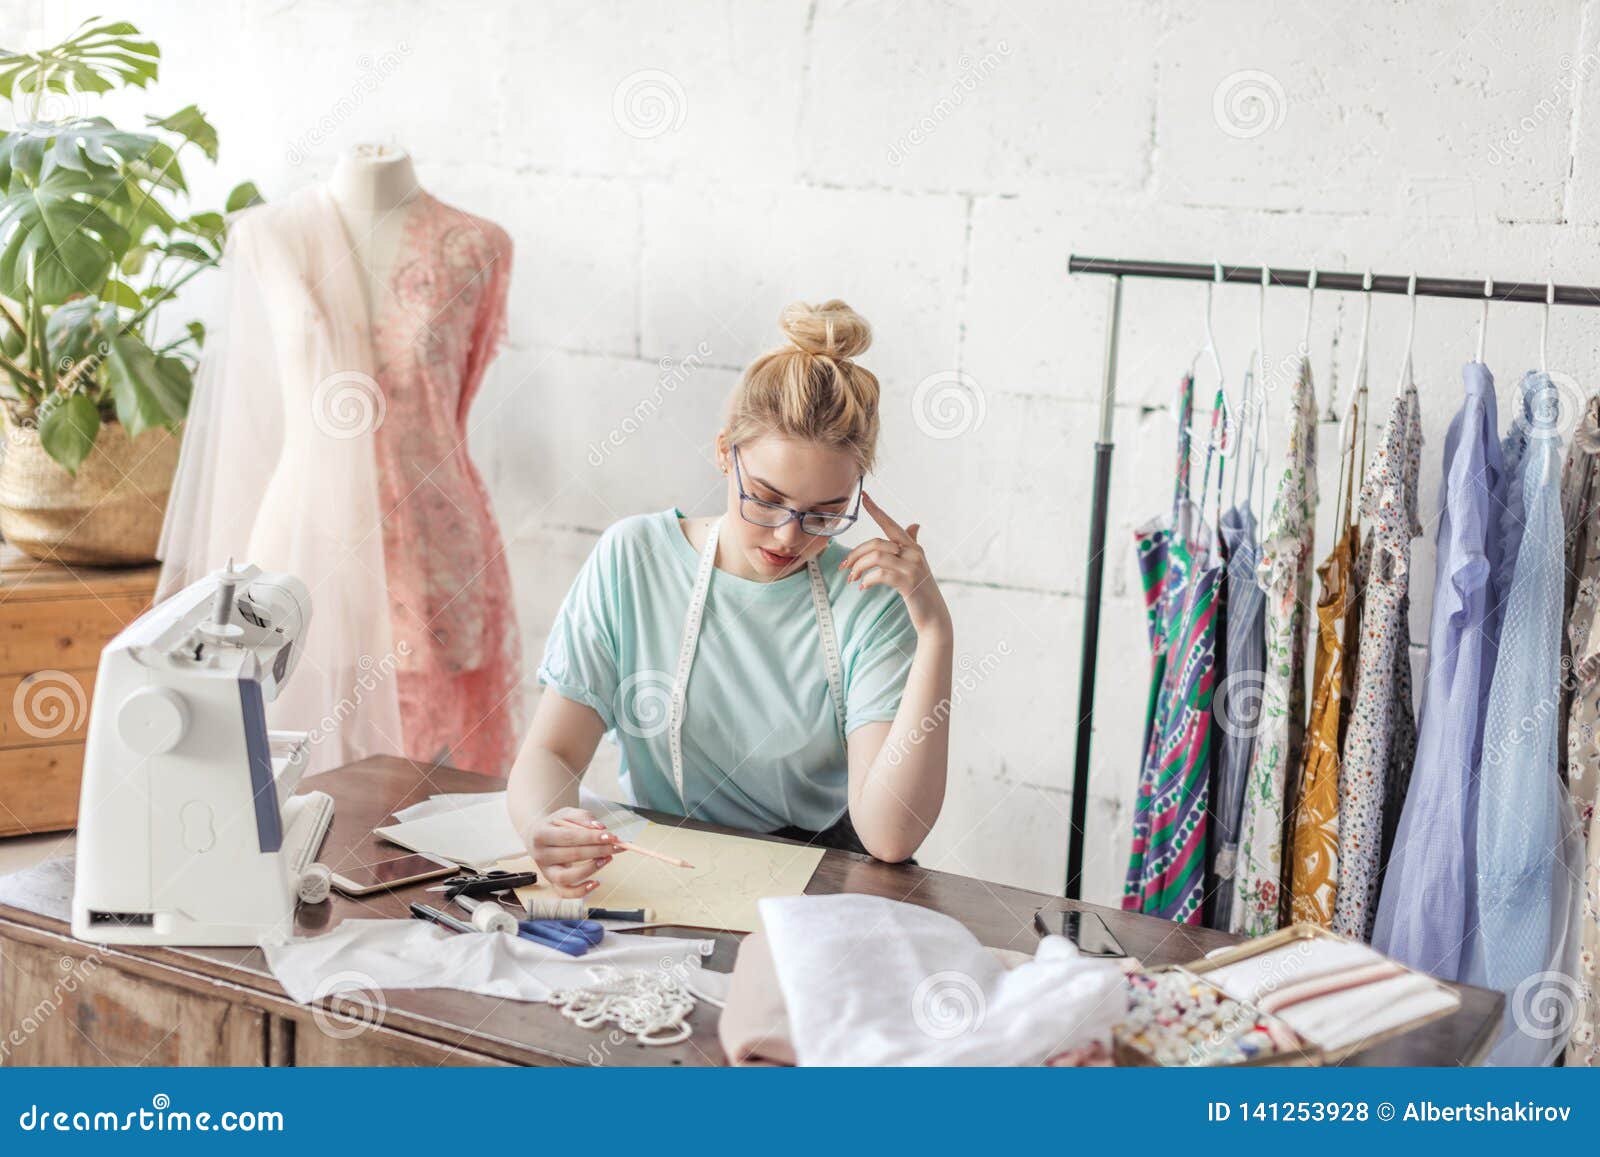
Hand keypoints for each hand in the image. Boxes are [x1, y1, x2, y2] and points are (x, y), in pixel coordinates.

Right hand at [527, 806, 624, 897]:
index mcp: (541, 834)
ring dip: (591, 869)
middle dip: (598, 850)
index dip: (591, 837)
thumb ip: (583, 818)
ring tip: (607, 859)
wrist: (537, 835)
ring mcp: (546, 871)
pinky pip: (565, 892)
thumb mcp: (567, 813)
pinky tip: (595, 883)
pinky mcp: (552, 882)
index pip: (569, 837)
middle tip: (615, 846)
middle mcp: (541, 855)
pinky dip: (581, 891)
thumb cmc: (555, 824)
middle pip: (572, 855)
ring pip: (567, 877)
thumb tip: (600, 828)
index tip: (610, 836)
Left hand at [839, 492, 951, 636]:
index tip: (864, 496)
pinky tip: (863, 587)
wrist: (933, 616)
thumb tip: (915, 524)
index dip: (877, 510)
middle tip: (843, 566)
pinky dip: (867, 580)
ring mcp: (912, 568)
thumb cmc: (921, 589)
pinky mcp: (908, 583)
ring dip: (858, 567)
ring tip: (851, 578)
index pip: (891, 524)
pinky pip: (881, 574)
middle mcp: (914, 553)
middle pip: (876, 543)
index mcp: (912, 547)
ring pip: (876, 557)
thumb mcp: (918, 564)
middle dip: (855, 554)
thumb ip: (913, 543)